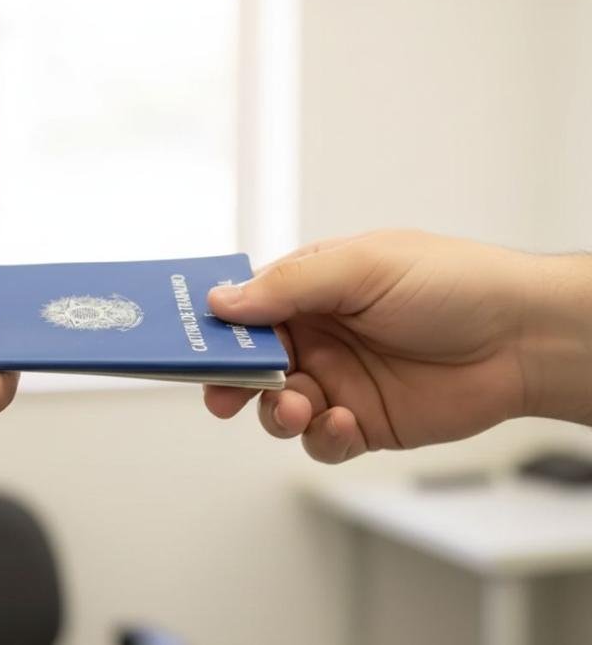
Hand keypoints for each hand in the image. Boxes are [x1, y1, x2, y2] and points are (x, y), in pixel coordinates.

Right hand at [203, 230, 591, 462]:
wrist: (522, 339)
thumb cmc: (452, 284)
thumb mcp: (362, 268)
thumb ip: (288, 287)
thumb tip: (222, 301)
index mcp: (311, 289)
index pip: (245, 308)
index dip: (214, 328)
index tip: (187, 344)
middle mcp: (317, 336)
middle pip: (250, 364)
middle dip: (230, 380)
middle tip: (222, 393)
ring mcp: (337, 381)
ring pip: (277, 407)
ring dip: (276, 411)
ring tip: (297, 406)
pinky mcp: (361, 423)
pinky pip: (319, 440)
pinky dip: (321, 437)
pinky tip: (341, 423)